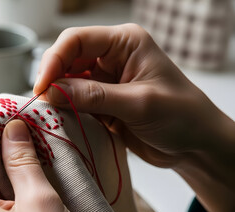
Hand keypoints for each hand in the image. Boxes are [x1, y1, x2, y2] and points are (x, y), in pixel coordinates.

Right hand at [34, 24, 234, 211]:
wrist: (195, 146)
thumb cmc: (181, 117)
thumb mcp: (139, 104)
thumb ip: (94, 96)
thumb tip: (51, 92)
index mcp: (125, 43)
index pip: (77, 40)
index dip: (54, 60)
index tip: (42, 86)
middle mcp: (111, 57)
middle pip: (67, 59)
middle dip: (52, 78)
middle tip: (42, 102)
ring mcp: (104, 80)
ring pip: (66, 81)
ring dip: (56, 96)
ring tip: (48, 113)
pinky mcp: (100, 101)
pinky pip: (73, 101)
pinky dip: (64, 110)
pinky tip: (59, 120)